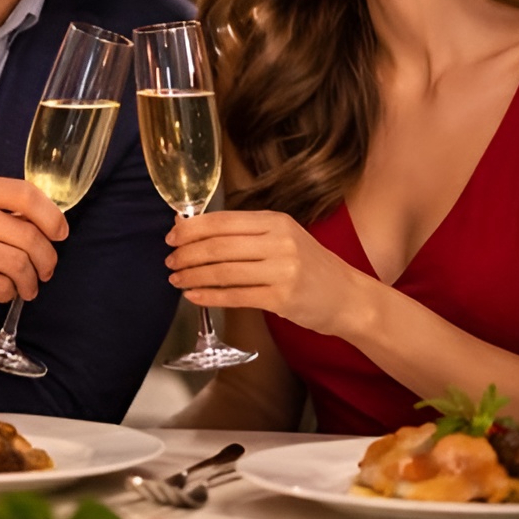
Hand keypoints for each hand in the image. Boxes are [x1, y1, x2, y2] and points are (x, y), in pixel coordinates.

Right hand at [0, 174, 67, 321]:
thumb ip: (1, 211)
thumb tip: (49, 223)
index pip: (25, 194)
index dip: (51, 216)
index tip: (60, 233)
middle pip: (27, 234)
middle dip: (46, 258)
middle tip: (46, 270)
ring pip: (16, 262)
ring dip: (29, 280)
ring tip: (28, 286)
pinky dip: (8, 292)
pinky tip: (5, 292)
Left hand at [165, 210, 368, 335]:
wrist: (348, 297)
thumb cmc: (310, 267)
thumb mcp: (282, 238)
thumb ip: (243, 234)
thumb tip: (192, 227)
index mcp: (276, 221)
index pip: (223, 220)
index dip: (191, 229)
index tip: (172, 237)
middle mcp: (279, 241)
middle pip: (218, 246)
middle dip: (186, 254)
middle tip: (170, 262)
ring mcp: (283, 270)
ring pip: (223, 271)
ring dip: (193, 276)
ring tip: (176, 280)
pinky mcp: (282, 298)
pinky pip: (235, 296)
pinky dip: (209, 296)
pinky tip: (194, 296)